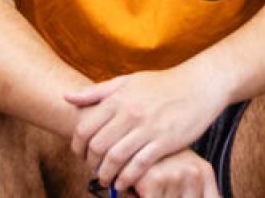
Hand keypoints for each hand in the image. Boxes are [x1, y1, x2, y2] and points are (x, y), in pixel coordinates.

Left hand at [66, 64, 228, 191]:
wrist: (198, 85)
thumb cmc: (161, 84)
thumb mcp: (128, 81)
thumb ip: (97, 92)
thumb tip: (66, 97)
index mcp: (119, 97)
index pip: (85, 128)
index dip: (78, 146)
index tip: (81, 154)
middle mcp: (130, 112)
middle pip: (98, 146)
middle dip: (91, 163)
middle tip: (93, 169)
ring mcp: (147, 127)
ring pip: (116, 158)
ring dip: (107, 175)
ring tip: (107, 179)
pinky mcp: (164, 141)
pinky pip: (138, 166)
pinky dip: (127, 178)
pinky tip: (124, 183)